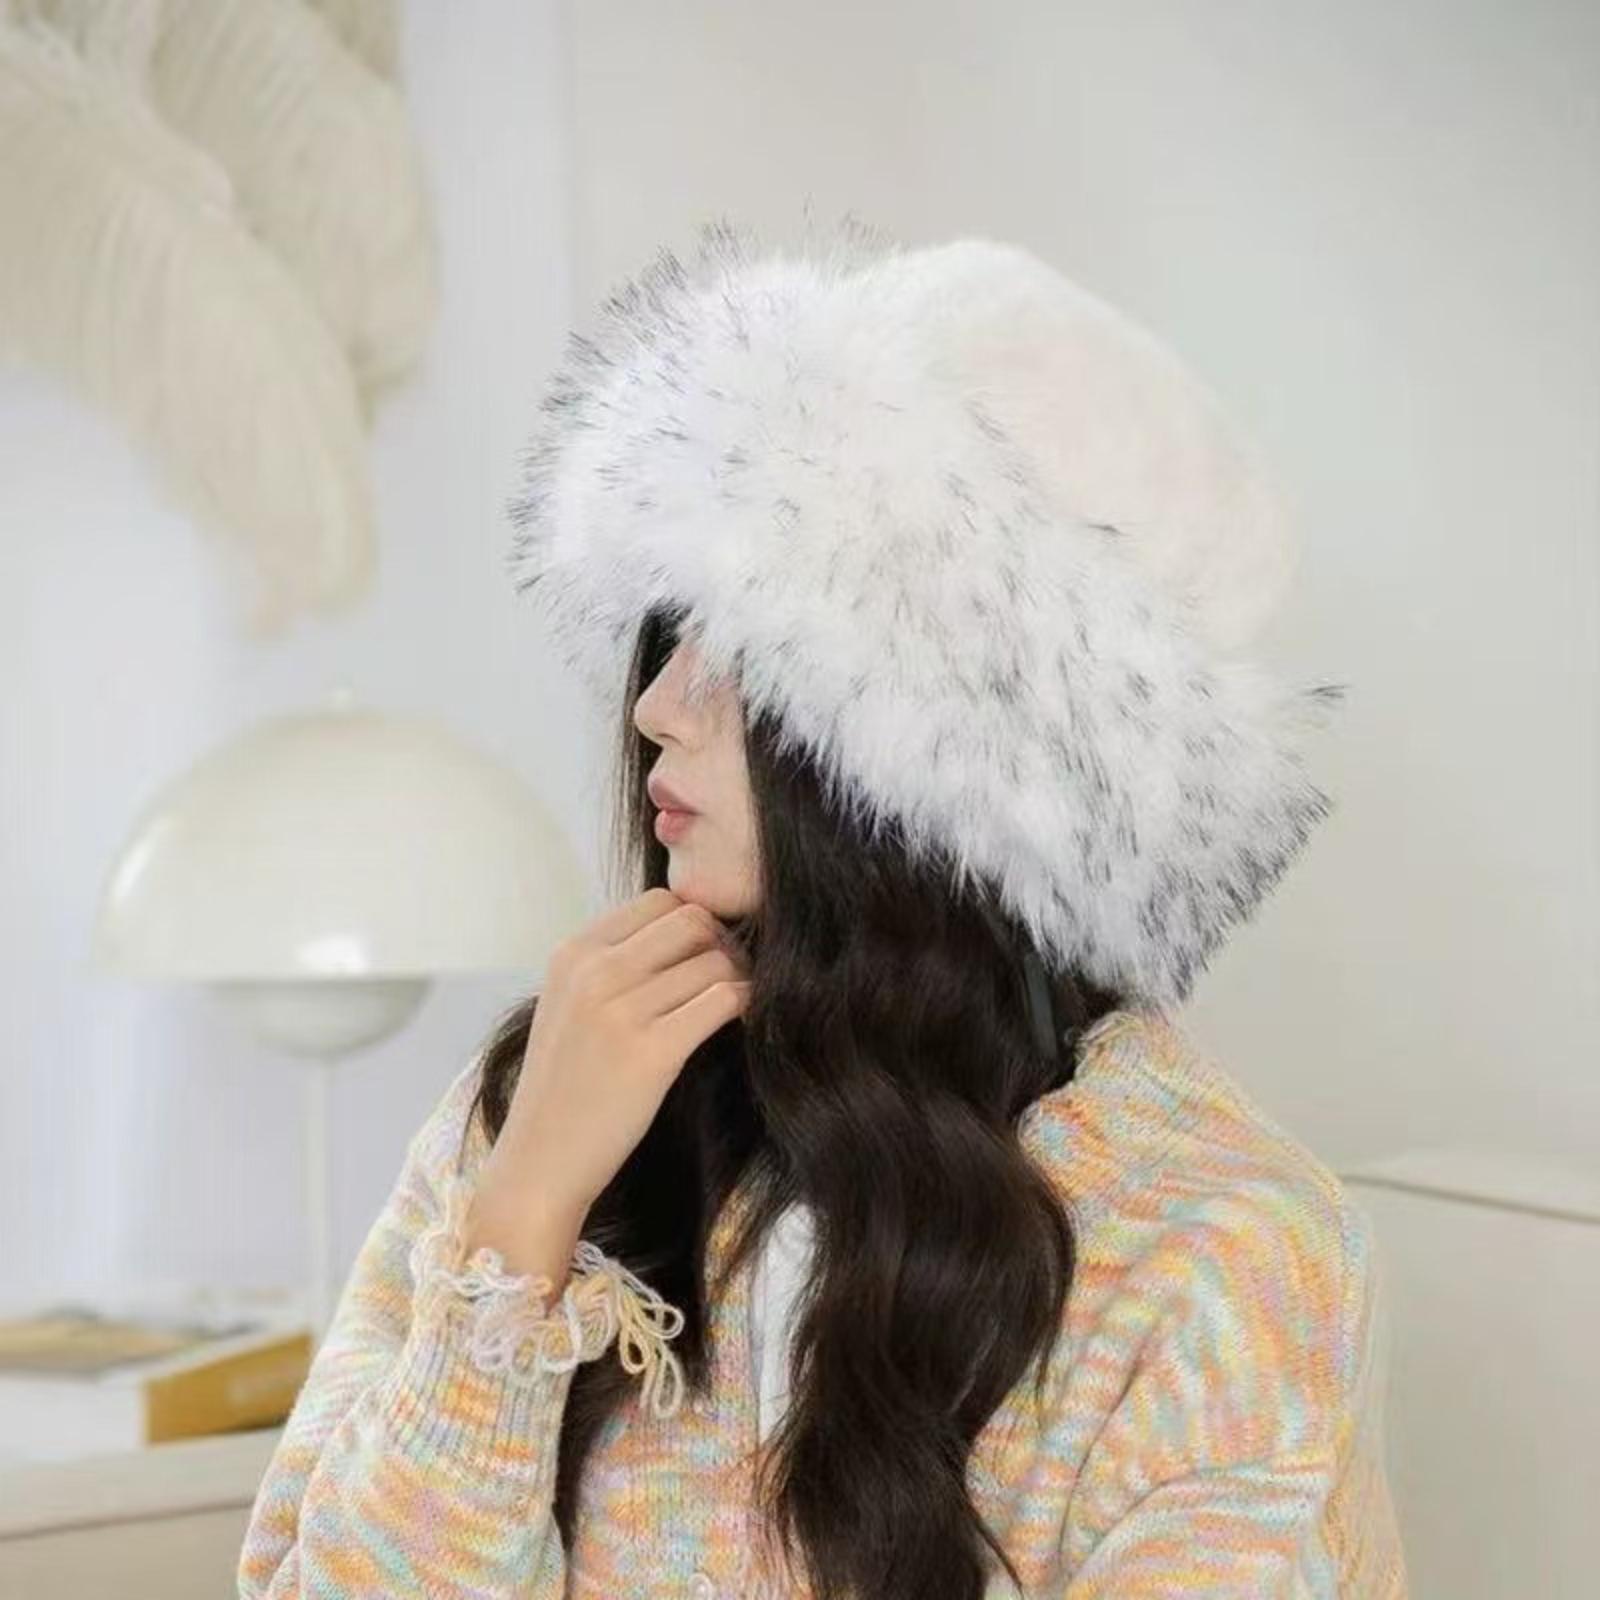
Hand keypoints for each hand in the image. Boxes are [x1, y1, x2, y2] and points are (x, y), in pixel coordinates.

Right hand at [465, 889, 751, 1283]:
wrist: (540, 1162)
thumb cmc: (565, 1087)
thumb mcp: (569, 1006)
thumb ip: (612, 965)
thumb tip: (688, 931)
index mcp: (573, 954)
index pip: (660, 901)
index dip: (694, 924)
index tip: (705, 956)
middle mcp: (593, 973)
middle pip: (692, 920)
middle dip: (722, 943)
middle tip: (732, 978)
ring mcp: (620, 1011)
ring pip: (715, 960)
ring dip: (739, 978)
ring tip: (738, 1006)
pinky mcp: (651, 1053)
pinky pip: (724, 999)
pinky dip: (746, 1004)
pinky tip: (743, 1023)